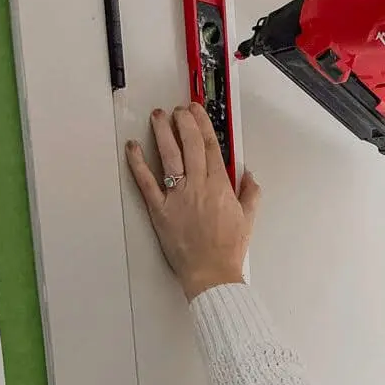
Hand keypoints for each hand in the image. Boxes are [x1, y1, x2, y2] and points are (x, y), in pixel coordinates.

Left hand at [126, 103, 259, 301]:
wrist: (211, 274)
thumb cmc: (228, 251)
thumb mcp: (248, 219)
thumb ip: (250, 193)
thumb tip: (248, 176)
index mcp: (220, 186)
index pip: (211, 146)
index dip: (202, 124)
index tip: (196, 111)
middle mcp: (198, 186)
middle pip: (190, 144)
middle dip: (183, 122)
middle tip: (177, 110)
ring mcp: (178, 197)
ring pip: (169, 156)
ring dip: (162, 133)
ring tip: (158, 117)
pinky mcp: (160, 211)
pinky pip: (146, 182)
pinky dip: (138, 163)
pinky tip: (133, 148)